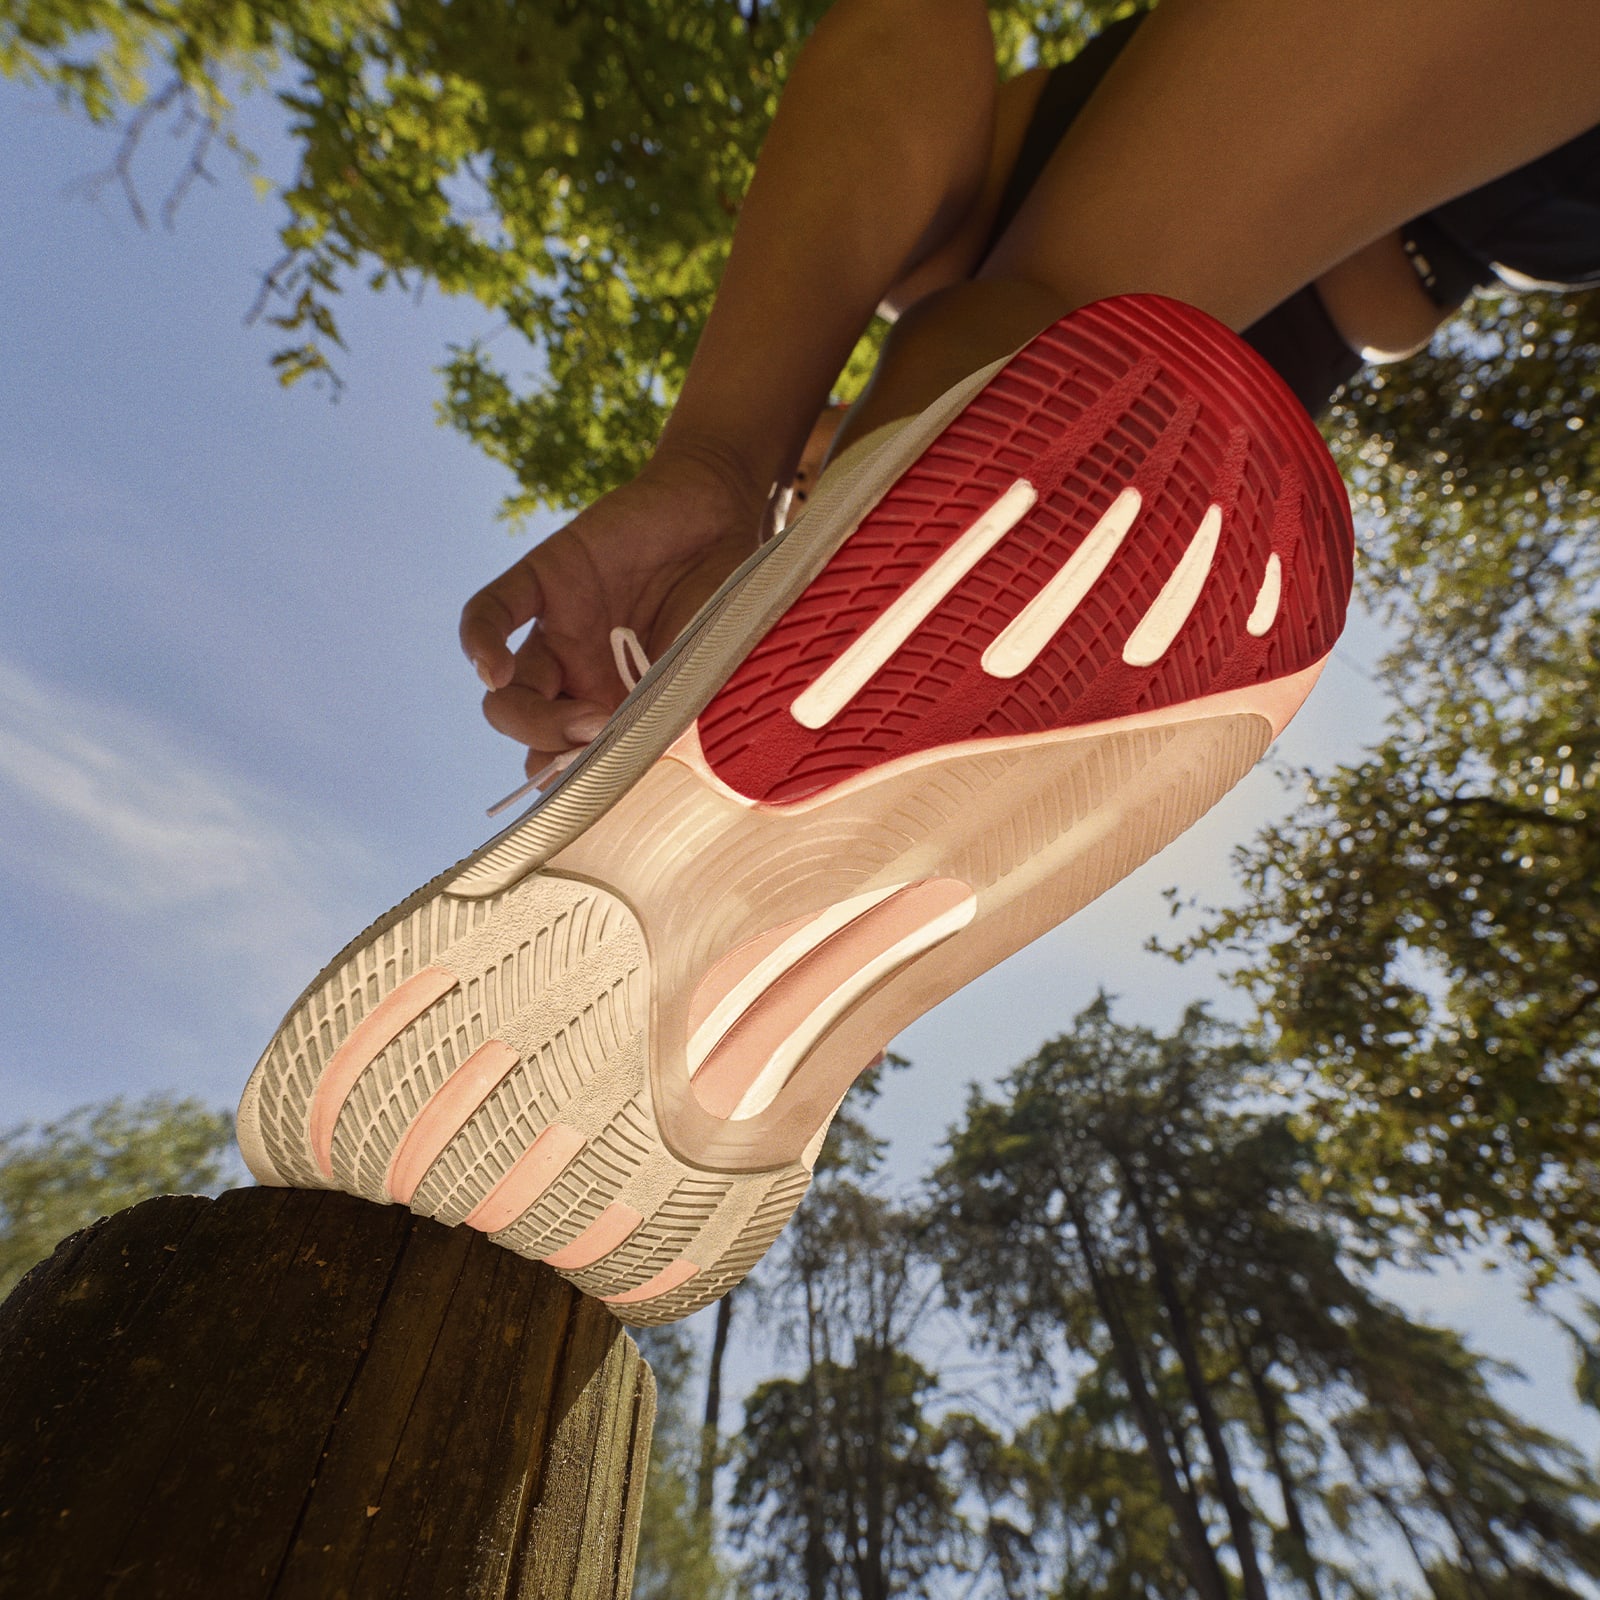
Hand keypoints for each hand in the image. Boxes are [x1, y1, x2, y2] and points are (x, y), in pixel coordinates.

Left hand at [460, 451, 763, 776]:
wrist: (724, 513)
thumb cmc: (736, 601)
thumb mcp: (719, 674)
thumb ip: (690, 723)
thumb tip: (676, 780)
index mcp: (618, 708)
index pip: (568, 766)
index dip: (574, 787)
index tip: (608, 791)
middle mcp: (578, 677)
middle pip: (531, 737)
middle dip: (556, 751)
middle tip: (604, 741)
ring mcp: (558, 630)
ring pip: (507, 694)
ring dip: (533, 719)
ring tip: (587, 720)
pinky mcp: (544, 577)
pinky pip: (490, 614)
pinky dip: (480, 644)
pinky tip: (491, 670)